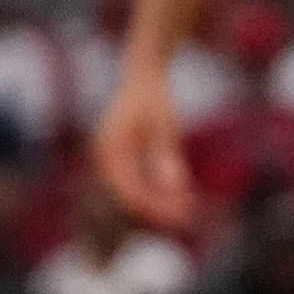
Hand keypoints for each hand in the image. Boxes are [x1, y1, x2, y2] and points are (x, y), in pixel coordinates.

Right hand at [90, 60, 197, 234]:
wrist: (142, 78)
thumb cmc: (155, 98)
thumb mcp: (165, 125)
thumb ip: (167, 155)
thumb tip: (174, 187)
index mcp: (111, 148)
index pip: (128, 191)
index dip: (154, 208)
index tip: (181, 216)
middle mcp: (104, 156)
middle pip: (128, 195)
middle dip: (157, 209)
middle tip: (189, 215)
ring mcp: (108, 159)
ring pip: (131, 192)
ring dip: (156, 203)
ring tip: (187, 207)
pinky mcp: (118, 160)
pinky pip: (134, 184)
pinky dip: (154, 193)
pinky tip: (177, 195)